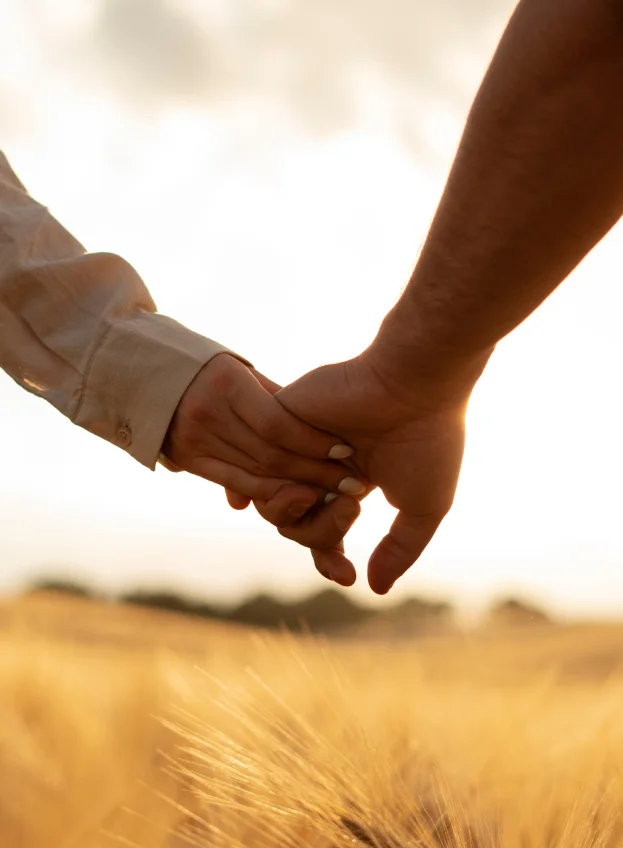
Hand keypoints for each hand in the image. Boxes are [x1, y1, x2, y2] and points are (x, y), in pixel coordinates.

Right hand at [162, 353, 366, 527]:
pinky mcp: (187, 460)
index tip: (346, 449)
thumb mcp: (240, 370)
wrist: (142, 371)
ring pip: (255, 472)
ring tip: (333, 494)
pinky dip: (267, 492)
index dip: (313, 441)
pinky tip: (296, 498)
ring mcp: (194, 440)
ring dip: (298, 487)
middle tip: (352, 483)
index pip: (277, 423)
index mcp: (226, 384)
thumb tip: (317, 429)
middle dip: (315, 471)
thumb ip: (275, 398)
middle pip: (270, 453)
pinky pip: (235, 481)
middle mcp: (207, 414)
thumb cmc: (206, 366)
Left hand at [275, 353, 467, 593]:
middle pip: (294, 524)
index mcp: (351, 479)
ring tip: (344, 494)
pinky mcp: (278, 419)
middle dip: (322, 533)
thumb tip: (373, 589)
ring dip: (306, 513)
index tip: (347, 575)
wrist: (417, 385)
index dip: (328, 558)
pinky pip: (259, 469)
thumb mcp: (423, 508)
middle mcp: (320, 463)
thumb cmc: (428, 441)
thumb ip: (398, 549)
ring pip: (273, 504)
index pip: (322, 531)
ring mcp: (298, 443)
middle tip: (353, 506)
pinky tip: (310, 483)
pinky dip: (282, 484)